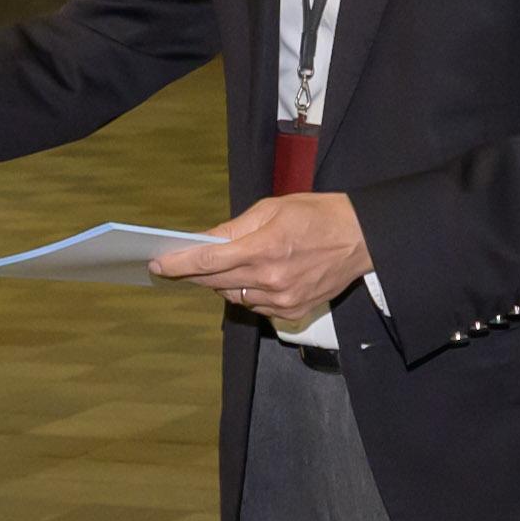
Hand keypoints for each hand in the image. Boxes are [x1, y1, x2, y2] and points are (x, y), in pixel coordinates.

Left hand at [152, 192, 372, 329]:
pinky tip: (252, 277)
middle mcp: (272, 279)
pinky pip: (256, 307)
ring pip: (234, 297)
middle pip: (216, 282)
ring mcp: (283, 299)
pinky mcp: (293, 311)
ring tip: (221, 266)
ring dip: (222, 282)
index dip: (179, 264)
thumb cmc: (316, 215)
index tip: (158, 263)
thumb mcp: (272, 209)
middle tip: (177, 265)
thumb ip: (234, 228)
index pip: (208, 260)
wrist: (361, 238)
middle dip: (194, 273)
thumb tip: (203, 240)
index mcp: (264, 248)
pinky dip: (247, 293)